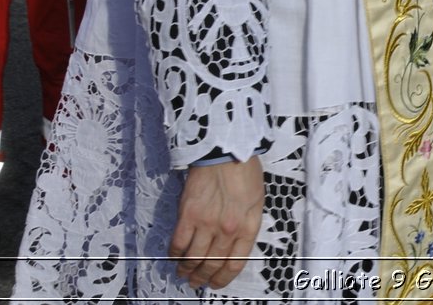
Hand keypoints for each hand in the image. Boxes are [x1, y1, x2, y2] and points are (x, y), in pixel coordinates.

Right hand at [171, 158, 263, 289]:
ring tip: (184, 274)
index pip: (235, 263)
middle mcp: (228, 229)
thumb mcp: (256, 200)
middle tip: (196, 282)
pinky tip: (175, 258)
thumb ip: (246, 224)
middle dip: (203, 277)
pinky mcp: (188, 215)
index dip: (223, 278)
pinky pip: (178, 244)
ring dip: (187, 270)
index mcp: (248, 226)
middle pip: (212, 264)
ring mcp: (207, 223)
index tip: (215, 283)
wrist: (227, 149)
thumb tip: (234, 245)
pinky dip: (175, 255)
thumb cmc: (245, 171)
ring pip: (194, 259)